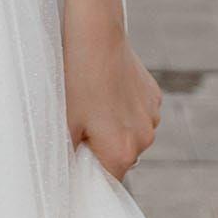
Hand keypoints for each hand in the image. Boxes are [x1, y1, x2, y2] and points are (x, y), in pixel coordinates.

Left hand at [63, 14, 162, 182]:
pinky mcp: (154, 96)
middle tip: (80, 122)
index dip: (89, 171)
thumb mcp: (64, 124)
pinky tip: (106, 89)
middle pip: (120, 157)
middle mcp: (144, 139)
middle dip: (101, 147)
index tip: (76, 154)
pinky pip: (138, 113)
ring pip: (130, 134)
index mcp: (122, 153)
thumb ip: (68, 157)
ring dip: (114, 126)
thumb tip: (67, 175)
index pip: (107, 180)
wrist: (95, 36)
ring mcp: (152, 116)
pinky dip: (124, 108)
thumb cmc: (76, 81)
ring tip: (93, 101)